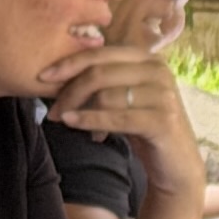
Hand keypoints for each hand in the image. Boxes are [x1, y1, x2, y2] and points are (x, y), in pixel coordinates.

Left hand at [48, 47, 206, 200]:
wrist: (176, 165)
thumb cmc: (143, 129)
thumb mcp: (124, 98)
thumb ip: (103, 81)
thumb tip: (58, 73)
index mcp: (148, 58)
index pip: (100, 54)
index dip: (68, 63)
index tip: (42, 77)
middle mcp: (159, 71)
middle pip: (99, 73)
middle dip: (69, 90)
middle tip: (51, 110)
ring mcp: (163, 95)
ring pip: (105, 95)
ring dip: (78, 110)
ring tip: (67, 123)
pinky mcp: (162, 120)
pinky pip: (115, 117)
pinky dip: (89, 120)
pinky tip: (71, 122)